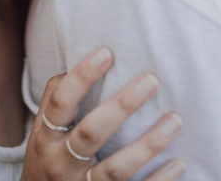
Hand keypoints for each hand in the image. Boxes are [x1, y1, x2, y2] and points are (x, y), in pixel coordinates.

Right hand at [21, 47, 184, 180]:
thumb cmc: (47, 156)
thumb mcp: (42, 129)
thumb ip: (56, 97)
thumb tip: (80, 61)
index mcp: (46, 136)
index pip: (61, 102)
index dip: (82, 76)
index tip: (107, 52)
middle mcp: (61, 163)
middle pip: (91, 133)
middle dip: (121, 106)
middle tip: (151, 80)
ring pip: (116, 168)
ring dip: (148, 145)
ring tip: (175, 121)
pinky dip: (158, 180)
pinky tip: (178, 164)